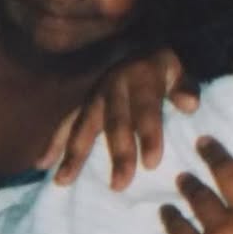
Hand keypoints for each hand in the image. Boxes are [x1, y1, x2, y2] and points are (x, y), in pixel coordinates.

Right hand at [39, 47, 198, 189]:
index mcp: (141, 79)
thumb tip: (190, 105)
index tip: (152, 164)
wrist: (140, 49)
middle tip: (120, 184)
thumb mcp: (179, 71)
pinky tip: (42, 164)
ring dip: (74, 154)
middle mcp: (114, 86)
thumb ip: (186, 87)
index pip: (146, 109)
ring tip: (63, 181)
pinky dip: (52, 143)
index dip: (149, 135)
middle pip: (115, 123)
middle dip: (117, 153)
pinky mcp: (83, 103)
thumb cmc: (163, 70)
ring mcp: (94, 95)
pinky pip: (65, 123)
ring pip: (84, 125)